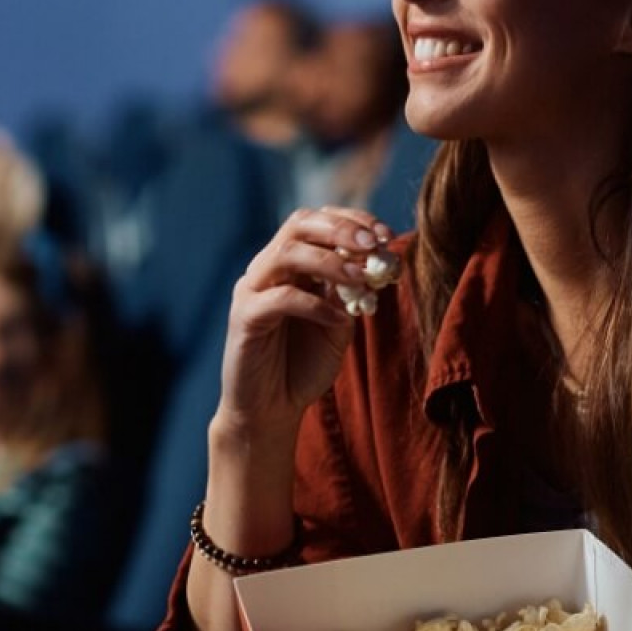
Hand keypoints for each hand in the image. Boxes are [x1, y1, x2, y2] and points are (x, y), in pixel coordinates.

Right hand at [219, 206, 393, 433]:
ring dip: (331, 262)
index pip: (317, 221)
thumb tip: (378, 262)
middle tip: (373, 245)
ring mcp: (252, 290)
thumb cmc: (303, 366)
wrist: (270, 410)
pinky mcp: (245, 318)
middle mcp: (267, 269)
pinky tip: (340, 320)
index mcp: (288, 264)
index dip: (352, 220)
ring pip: (287, 253)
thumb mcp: (337, 324)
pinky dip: (315, 305)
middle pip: (299, 225)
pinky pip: (280, 298)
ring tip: (362, 280)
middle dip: (341, 229)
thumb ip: (350, 293)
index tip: (386, 236)